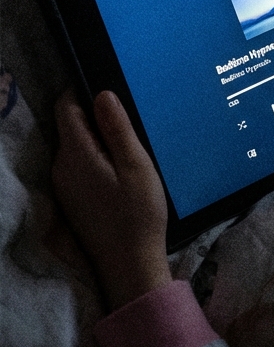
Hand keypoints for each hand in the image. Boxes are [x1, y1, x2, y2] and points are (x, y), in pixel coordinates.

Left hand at [52, 90, 170, 309]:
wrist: (129, 262)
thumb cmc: (138, 213)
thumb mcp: (136, 165)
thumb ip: (117, 129)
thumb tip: (101, 94)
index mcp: (76, 154)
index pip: (66, 108)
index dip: (83, 90)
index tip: (109, 84)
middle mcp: (62, 167)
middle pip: (71, 126)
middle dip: (96, 116)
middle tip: (132, 118)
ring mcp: (64, 184)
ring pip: (76, 146)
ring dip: (99, 139)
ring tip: (132, 144)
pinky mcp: (72, 198)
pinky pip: (80, 165)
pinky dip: (98, 158)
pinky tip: (123, 169)